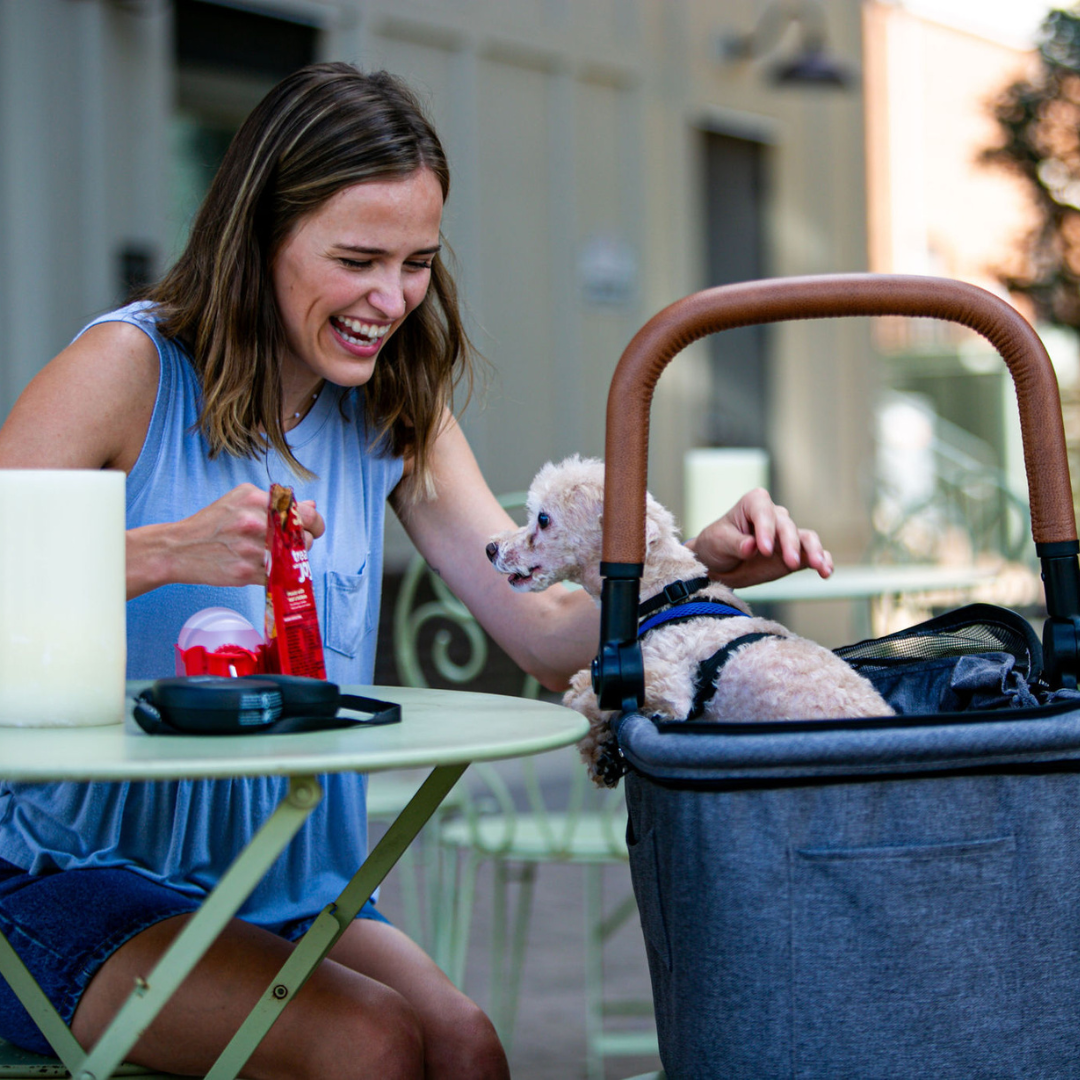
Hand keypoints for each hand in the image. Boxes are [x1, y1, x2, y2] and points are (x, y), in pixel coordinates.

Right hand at [126, 484, 325, 596]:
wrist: (179, 548)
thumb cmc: (213, 523)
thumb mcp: (241, 499)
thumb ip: (276, 501)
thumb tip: (312, 506)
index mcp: (257, 500)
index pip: (306, 514)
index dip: (315, 523)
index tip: (312, 528)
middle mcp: (256, 523)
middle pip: (304, 538)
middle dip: (302, 541)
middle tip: (290, 542)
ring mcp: (251, 549)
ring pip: (294, 558)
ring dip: (290, 558)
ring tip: (274, 553)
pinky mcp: (247, 573)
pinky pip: (278, 574)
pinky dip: (276, 572)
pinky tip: (264, 565)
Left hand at [685, 487, 832, 589]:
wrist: (719, 564)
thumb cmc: (716, 545)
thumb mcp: (718, 542)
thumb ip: (735, 544)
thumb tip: (751, 546)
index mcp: (754, 504)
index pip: (764, 512)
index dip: (766, 530)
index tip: (764, 550)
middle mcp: (774, 515)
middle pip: (787, 526)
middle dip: (790, 544)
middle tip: (790, 563)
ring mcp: (786, 535)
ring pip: (806, 538)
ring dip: (814, 551)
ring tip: (818, 565)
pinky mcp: (795, 553)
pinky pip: (812, 554)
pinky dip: (822, 560)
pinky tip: (826, 571)